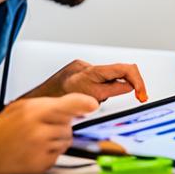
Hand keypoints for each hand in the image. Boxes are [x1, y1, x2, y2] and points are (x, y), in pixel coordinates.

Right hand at [0, 93, 98, 173]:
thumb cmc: (3, 128)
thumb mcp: (25, 106)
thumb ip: (52, 104)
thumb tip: (80, 106)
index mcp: (35, 112)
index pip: (67, 105)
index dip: (83, 104)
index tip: (94, 105)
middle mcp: (39, 131)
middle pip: (69, 126)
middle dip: (61, 125)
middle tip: (41, 127)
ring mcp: (40, 150)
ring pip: (66, 141)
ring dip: (57, 139)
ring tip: (35, 139)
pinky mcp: (40, 166)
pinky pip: (58, 156)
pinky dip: (50, 153)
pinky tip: (34, 150)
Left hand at [28, 59, 147, 103]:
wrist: (33, 103)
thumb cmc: (53, 106)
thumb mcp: (87, 103)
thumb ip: (109, 92)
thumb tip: (129, 87)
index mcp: (89, 74)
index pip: (124, 69)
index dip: (138, 81)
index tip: (142, 95)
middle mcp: (84, 66)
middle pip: (117, 72)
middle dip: (123, 87)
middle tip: (132, 99)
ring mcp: (79, 67)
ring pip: (106, 77)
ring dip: (107, 90)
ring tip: (90, 103)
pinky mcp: (75, 70)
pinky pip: (96, 78)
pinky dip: (98, 89)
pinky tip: (85, 99)